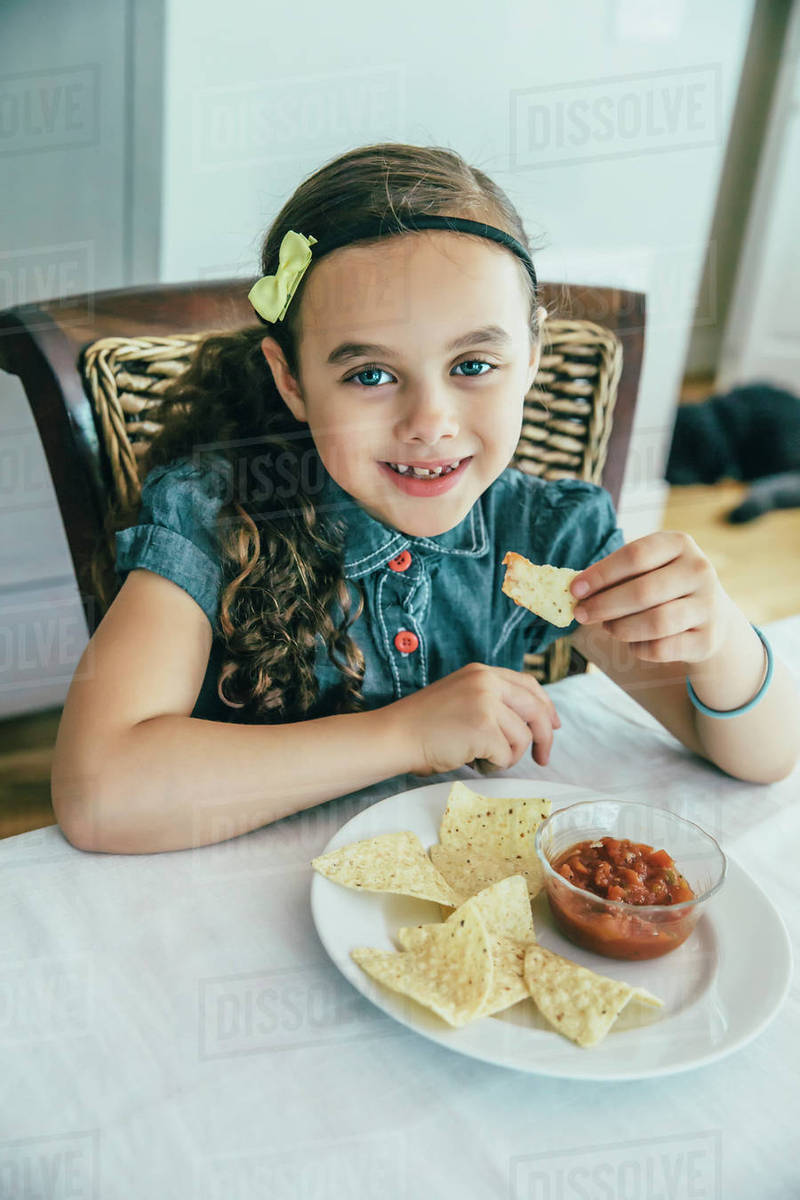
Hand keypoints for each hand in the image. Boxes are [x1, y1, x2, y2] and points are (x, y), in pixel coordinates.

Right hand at [391, 662, 560, 775]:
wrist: (396, 736)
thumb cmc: (424, 725)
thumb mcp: (461, 697)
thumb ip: (492, 701)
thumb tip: (528, 722)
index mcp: (482, 672)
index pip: (529, 684)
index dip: (546, 706)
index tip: (554, 725)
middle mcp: (487, 682)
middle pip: (536, 710)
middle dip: (544, 737)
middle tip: (542, 758)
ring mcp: (486, 704)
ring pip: (522, 738)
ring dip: (507, 756)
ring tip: (480, 758)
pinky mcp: (483, 728)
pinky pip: (506, 755)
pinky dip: (494, 765)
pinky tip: (472, 761)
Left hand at [570, 531, 734, 663]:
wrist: (711, 616)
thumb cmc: (662, 587)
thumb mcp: (646, 570)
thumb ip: (615, 575)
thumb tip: (576, 590)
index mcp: (679, 544)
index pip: (635, 555)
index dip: (601, 574)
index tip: (575, 590)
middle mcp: (699, 570)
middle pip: (643, 591)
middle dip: (604, 605)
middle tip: (581, 614)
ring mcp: (708, 605)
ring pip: (655, 622)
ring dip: (621, 628)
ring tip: (607, 627)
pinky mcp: (708, 639)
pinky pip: (662, 648)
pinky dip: (639, 648)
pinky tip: (634, 643)